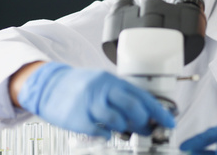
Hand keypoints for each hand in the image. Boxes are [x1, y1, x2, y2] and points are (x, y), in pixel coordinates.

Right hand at [17, 62, 174, 136]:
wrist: (47, 85)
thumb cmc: (79, 86)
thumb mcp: (103, 84)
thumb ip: (122, 96)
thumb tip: (145, 115)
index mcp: (112, 80)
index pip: (143, 96)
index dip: (159, 111)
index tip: (170, 122)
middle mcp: (102, 90)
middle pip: (133, 107)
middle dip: (143, 122)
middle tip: (145, 129)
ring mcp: (89, 103)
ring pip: (118, 121)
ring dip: (124, 129)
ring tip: (121, 129)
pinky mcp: (77, 118)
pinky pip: (100, 131)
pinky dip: (107, 135)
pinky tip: (105, 132)